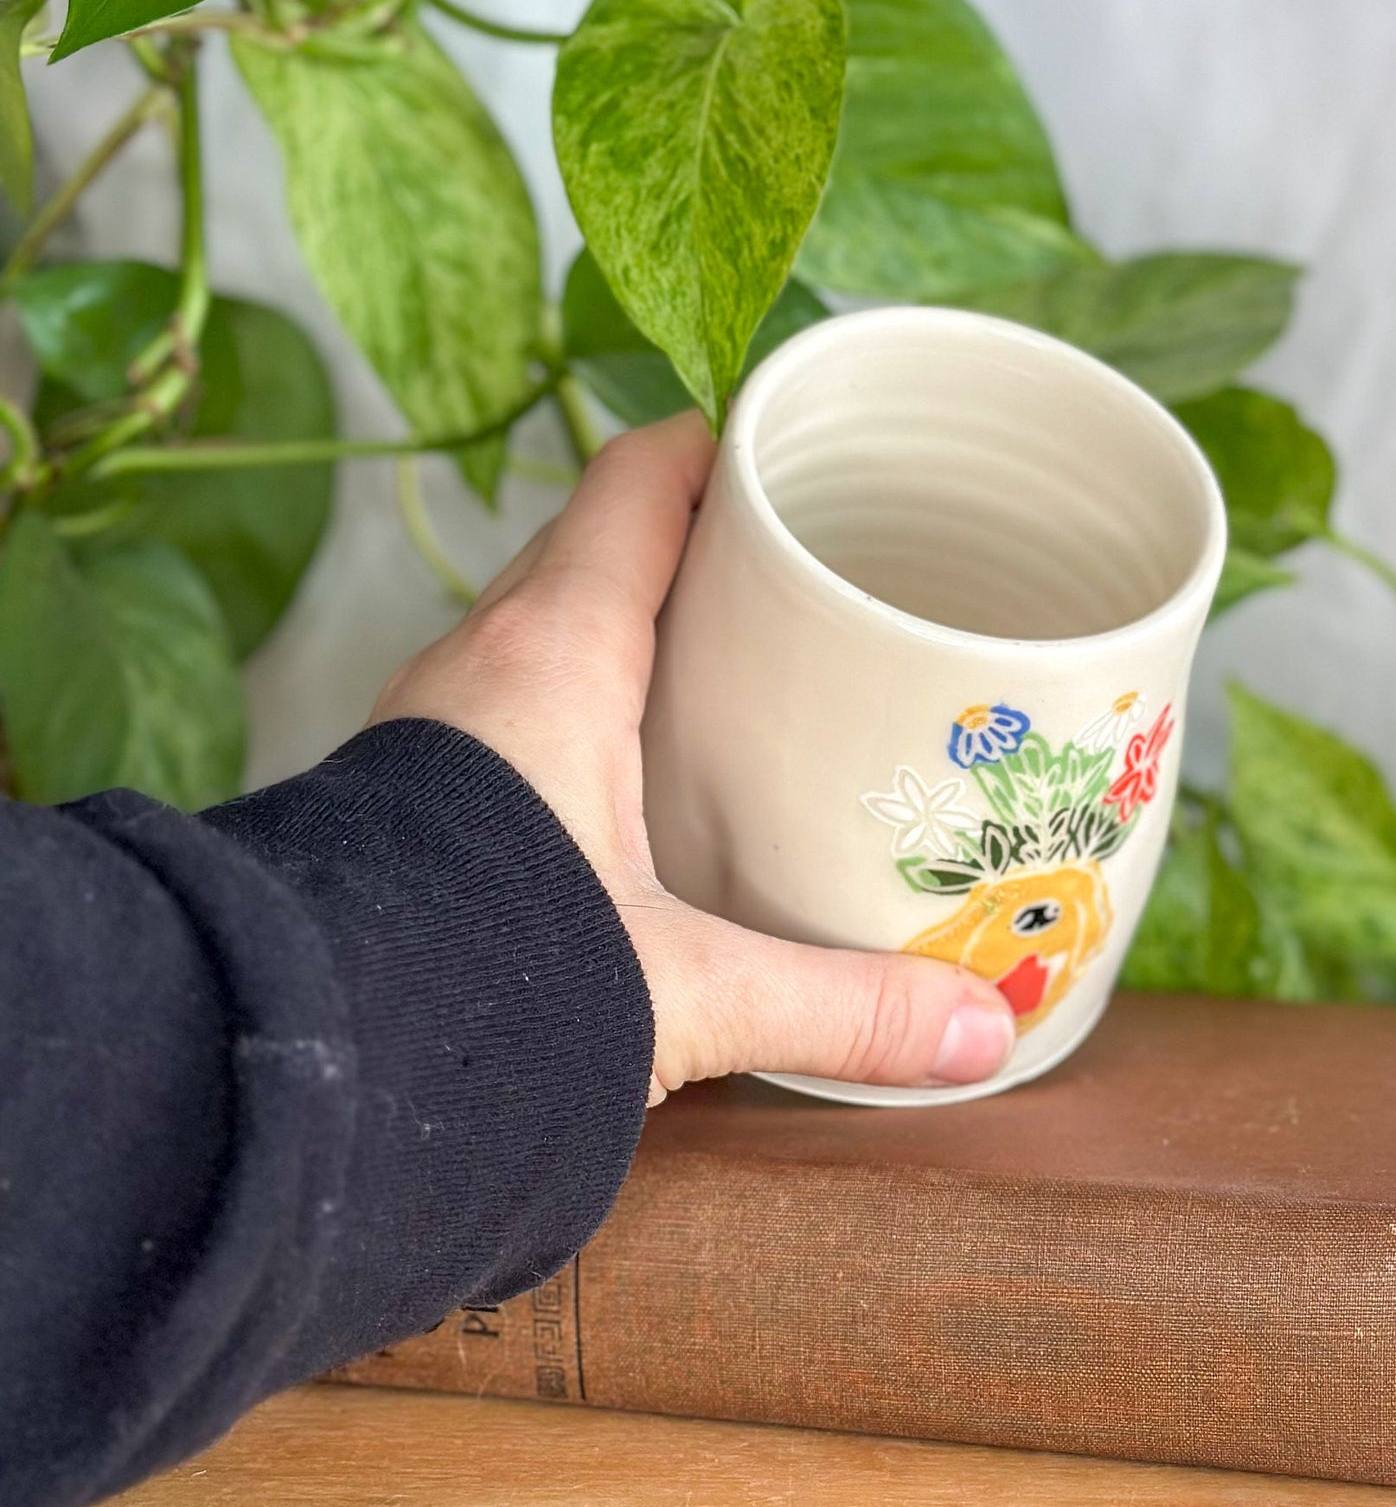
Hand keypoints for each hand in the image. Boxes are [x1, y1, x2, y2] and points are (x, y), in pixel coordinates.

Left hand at [371, 416, 1016, 1100]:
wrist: (303, 1060)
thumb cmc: (478, 983)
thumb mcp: (687, 991)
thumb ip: (840, 1005)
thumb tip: (981, 1033)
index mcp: (556, 655)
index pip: (639, 484)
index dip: (719, 446)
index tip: (794, 449)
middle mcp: (481, 661)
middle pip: (594, 543)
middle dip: (691, 541)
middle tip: (794, 573)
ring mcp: (432, 722)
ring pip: (541, 623)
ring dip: (626, 625)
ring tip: (729, 668)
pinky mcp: (410, 791)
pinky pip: (505, 697)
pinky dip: (576, 700)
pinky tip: (633, 776)